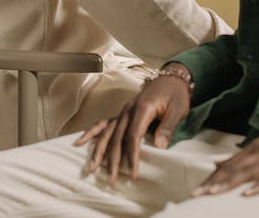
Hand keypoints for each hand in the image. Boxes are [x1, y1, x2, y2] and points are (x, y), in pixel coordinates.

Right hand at [73, 63, 193, 183]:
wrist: (171, 78)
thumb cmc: (176, 94)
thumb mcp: (178, 109)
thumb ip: (167, 127)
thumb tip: (159, 146)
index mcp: (142, 109)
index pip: (133, 136)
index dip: (131, 156)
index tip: (132, 173)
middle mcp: (128, 110)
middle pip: (116, 138)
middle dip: (113, 160)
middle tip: (111, 179)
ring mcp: (123, 111)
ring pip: (107, 132)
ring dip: (99, 151)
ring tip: (91, 168)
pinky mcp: (122, 113)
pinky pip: (103, 123)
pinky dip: (92, 133)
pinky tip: (80, 142)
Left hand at [192, 113, 258, 197]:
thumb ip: (247, 156)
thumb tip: (221, 163)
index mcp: (258, 146)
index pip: (230, 164)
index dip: (213, 177)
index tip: (197, 188)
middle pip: (235, 169)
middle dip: (214, 182)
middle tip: (196, 194)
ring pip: (248, 173)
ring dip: (229, 184)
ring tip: (213, 194)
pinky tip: (248, 193)